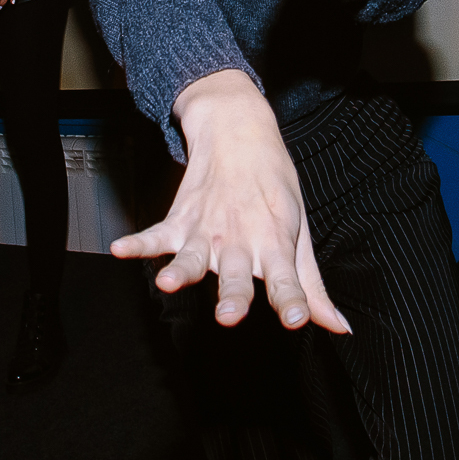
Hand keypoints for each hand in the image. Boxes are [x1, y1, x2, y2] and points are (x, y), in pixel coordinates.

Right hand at [110, 70, 349, 333]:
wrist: (239, 133)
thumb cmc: (273, 188)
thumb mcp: (298, 231)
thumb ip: (310, 284)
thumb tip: (338, 326)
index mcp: (274, 244)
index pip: (287, 279)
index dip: (292, 300)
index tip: (296, 319)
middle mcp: (240, 241)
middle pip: (236, 274)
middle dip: (232, 295)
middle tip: (228, 315)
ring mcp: (207, 231)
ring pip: (194, 257)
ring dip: (181, 271)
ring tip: (169, 283)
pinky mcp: (180, 221)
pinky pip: (156, 234)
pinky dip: (137, 242)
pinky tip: (120, 249)